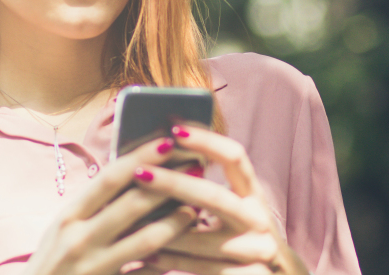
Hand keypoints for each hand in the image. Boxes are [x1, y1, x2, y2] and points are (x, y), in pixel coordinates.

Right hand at [20, 135, 198, 274]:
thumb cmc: (55, 262)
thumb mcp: (64, 229)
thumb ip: (93, 206)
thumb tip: (133, 172)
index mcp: (69, 216)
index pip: (109, 178)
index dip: (140, 157)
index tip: (167, 140)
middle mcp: (80, 238)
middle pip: (133, 203)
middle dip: (169, 181)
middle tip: (197, 165)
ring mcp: (94, 266)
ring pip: (147, 239)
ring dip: (177, 220)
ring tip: (197, 207)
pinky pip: (147, 273)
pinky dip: (169, 260)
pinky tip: (186, 250)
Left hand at [127, 125, 308, 274]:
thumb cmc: (239, 237)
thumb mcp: (230, 211)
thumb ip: (203, 191)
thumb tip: (153, 160)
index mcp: (253, 193)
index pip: (234, 157)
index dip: (206, 140)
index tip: (173, 128)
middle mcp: (260, 218)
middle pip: (214, 196)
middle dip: (173, 183)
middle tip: (138, 172)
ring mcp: (259, 249)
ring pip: (201, 238)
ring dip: (162, 230)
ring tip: (129, 222)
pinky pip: (204, 268)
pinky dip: (173, 262)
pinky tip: (149, 256)